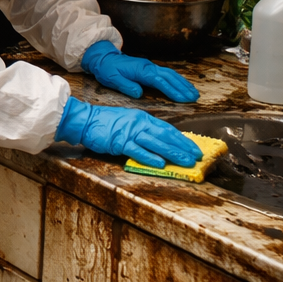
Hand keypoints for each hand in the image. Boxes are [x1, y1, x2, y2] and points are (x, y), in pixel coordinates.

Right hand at [57, 98, 201, 168]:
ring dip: (173, 152)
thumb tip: (159, 142)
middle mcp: (139, 124)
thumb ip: (142, 130)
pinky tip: (160, 163)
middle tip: (197, 156)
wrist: (85, 119)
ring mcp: (130, 133)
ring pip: (156, 143)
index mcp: (142, 118)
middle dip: (183, 146)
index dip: (182, 139)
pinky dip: (149, 157)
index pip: (167, 129)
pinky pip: (137, 150)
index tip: (194, 147)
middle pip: (166, 136)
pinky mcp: (119, 142)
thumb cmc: (104, 122)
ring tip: (186, 161)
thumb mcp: (127, 121)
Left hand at [82, 40, 199, 101]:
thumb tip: (140, 93)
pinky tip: (183, 85)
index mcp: (141, 71)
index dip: (172, 91)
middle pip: (170, 77)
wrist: (104, 58)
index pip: (160, 81)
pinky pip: (167, 73)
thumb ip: (126, 86)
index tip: (183, 99)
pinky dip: (177, 79)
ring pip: (171, 74)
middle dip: (183, 87)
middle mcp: (149, 67)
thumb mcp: (113, 79)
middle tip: (195, 98)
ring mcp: (150, 66)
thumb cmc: (108, 70)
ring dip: (183, 83)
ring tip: (194, 92)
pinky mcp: (150, 67)